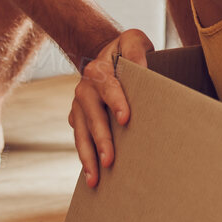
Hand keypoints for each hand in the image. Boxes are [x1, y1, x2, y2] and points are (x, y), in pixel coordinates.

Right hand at [68, 27, 152, 187]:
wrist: (106, 55)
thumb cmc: (126, 50)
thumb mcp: (133, 40)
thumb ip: (137, 51)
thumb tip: (143, 68)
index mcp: (98, 71)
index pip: (108, 88)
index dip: (116, 103)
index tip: (126, 119)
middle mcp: (84, 90)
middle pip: (93, 118)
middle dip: (101, 140)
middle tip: (110, 161)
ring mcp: (79, 107)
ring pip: (81, 134)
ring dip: (88, 157)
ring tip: (95, 180)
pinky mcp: (78, 119)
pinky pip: (80, 140)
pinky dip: (85, 158)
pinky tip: (92, 178)